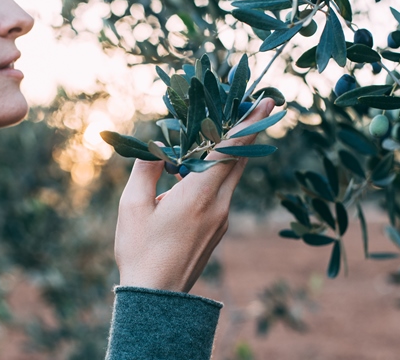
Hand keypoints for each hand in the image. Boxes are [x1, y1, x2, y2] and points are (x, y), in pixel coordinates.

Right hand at [114, 98, 276, 292]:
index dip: (248, 123)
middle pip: (240, 160)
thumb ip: (146, 170)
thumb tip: (157, 147)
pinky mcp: (218, 229)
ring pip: (234, 176)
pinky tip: (202, 168)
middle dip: (248, 131)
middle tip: (255, 105)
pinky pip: (225, 191)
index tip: (266, 101)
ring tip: (227, 130)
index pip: (229, 150)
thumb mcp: (132, 206)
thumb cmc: (141, 251)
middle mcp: (219, 205)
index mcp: (199, 195)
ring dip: (235, 151)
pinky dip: (221, 172)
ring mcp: (222, 218)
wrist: (158, 298)